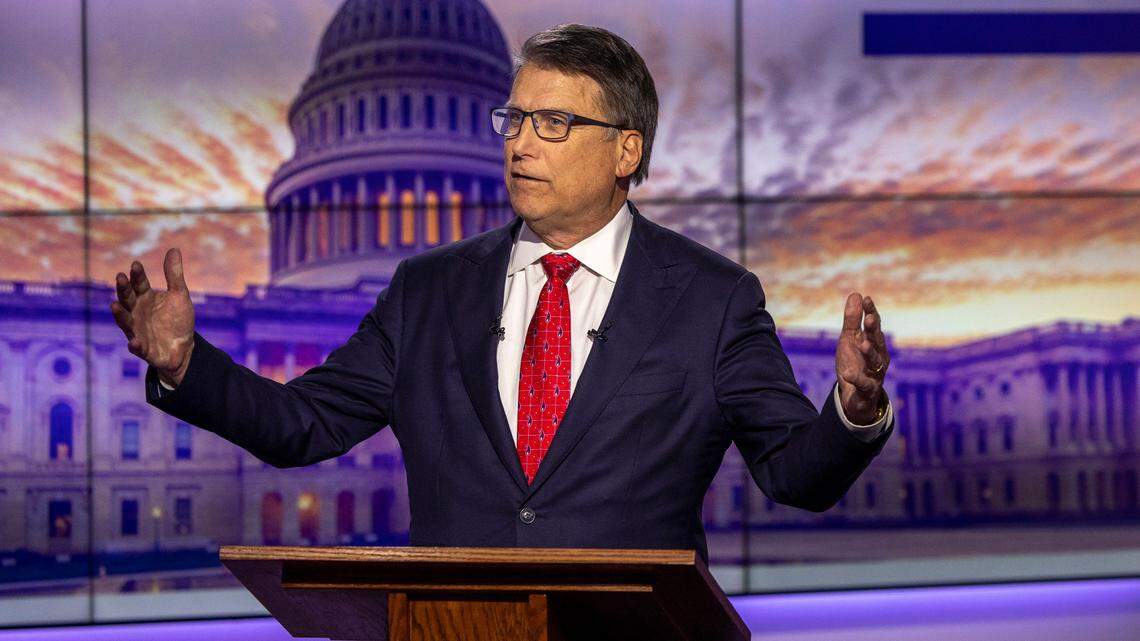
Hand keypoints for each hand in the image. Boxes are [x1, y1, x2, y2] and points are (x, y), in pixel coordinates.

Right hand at [109, 248, 195, 386]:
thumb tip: (173, 248)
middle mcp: (137, 312)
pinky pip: (137, 348)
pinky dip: (135, 345)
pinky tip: (134, 342)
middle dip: (123, 289)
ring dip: (120, 314)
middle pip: (127, 299)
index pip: (139, 284)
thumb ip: (174, 275)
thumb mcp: (179, 295)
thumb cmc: (177, 319)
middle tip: (120, 277)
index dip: (137, 275)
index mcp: (145, 298)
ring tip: (114, 305)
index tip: (136, 265)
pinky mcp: (144, 349)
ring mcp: (138, 330)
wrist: (184, 347)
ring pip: (125, 322)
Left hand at [835, 292, 889, 423]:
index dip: (870, 312)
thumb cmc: (855, 362)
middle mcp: (878, 356)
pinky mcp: (868, 389)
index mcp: (874, 342)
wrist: (855, 395)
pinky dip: (856, 378)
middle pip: (877, 341)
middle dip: (873, 330)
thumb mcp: (849, 339)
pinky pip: (863, 384)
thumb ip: (852, 319)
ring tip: (862, 344)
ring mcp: (875, 373)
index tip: (866, 299)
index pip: (873, 324)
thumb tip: (856, 294)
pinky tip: (847, 373)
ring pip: (874, 362)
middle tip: (869, 319)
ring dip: (869, 353)